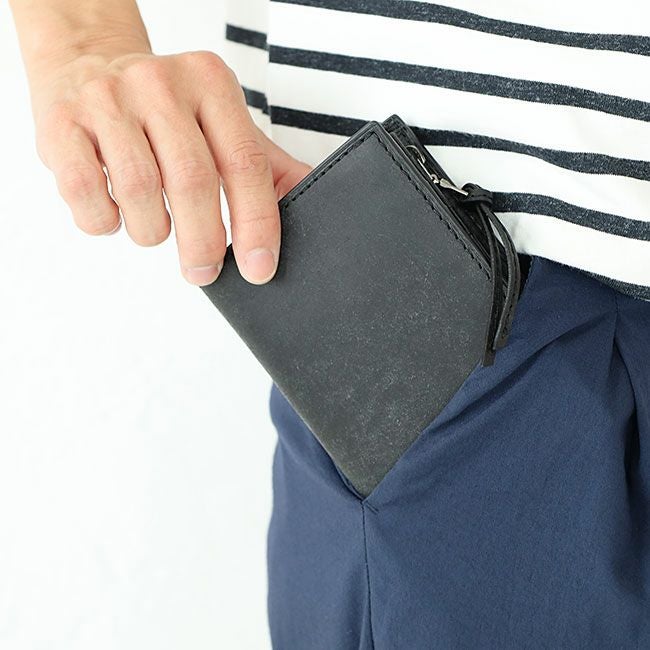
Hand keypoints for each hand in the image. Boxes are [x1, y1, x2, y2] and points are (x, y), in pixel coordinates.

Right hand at [31, 50, 310, 284]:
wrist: (88, 64)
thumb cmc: (167, 111)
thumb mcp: (222, 124)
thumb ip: (266, 166)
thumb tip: (314, 205)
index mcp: (212, 84)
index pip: (245, 164)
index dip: (256, 224)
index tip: (259, 268)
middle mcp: (160, 84)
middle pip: (193, 183)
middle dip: (204, 243)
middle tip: (204, 270)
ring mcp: (106, 100)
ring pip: (140, 195)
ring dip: (153, 232)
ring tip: (155, 227)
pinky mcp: (60, 123)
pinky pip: (88, 195)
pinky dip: (106, 222)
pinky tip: (116, 213)